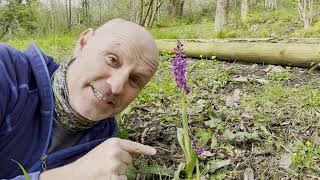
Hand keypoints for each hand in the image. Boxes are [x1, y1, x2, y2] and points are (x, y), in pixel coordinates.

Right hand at [40, 137, 155, 179]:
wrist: (76, 174)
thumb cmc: (90, 163)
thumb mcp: (104, 149)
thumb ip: (118, 149)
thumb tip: (133, 154)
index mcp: (114, 142)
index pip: (133, 146)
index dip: (144, 150)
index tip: (154, 152)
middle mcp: (117, 151)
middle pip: (130, 160)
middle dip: (122, 164)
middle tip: (107, 166)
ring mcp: (116, 163)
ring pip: (126, 171)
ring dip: (119, 173)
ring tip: (105, 172)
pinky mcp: (115, 176)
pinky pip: (124, 179)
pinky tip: (107, 178)